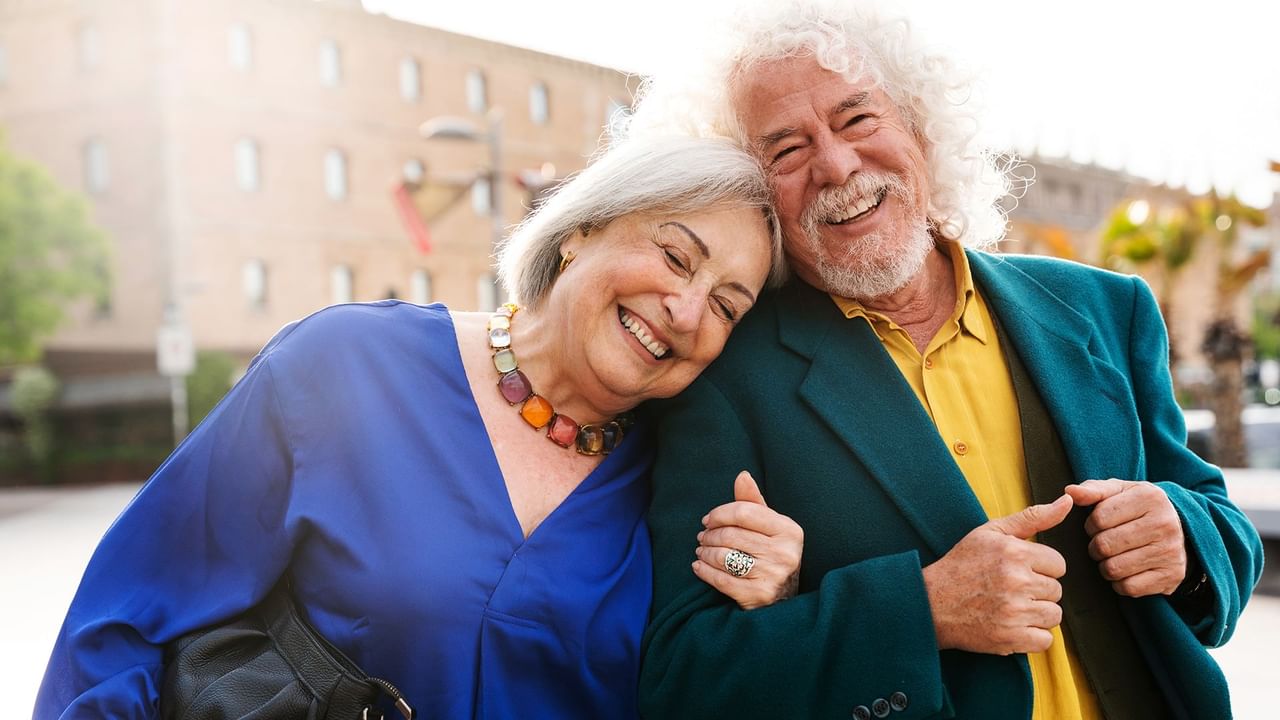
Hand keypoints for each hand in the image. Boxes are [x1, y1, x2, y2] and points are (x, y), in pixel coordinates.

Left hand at [693, 471, 803, 609]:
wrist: (784, 600)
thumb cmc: (772, 554)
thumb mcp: (769, 527)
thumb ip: (753, 503)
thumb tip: (742, 476)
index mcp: (789, 530)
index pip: (744, 512)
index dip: (720, 514)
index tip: (708, 520)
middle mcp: (785, 552)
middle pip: (731, 534)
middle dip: (710, 535)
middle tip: (702, 537)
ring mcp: (773, 576)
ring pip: (724, 556)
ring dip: (704, 552)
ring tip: (700, 550)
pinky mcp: (759, 595)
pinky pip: (721, 580)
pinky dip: (705, 571)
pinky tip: (699, 566)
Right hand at [922, 495, 1072, 654]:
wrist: (930, 602)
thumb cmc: (962, 564)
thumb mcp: (991, 532)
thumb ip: (1033, 517)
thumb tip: (1068, 500)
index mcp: (1014, 553)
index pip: (1058, 564)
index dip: (1040, 567)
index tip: (1018, 570)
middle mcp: (1017, 582)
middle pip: (1057, 590)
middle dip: (1038, 590)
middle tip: (1010, 589)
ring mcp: (1014, 612)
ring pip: (1054, 615)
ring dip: (1037, 613)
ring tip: (1011, 607)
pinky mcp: (1011, 638)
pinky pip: (1045, 640)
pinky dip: (1032, 636)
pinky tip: (1012, 624)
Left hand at [1064, 479, 1186, 596]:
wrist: (1183, 531)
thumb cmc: (1140, 509)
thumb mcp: (1120, 491)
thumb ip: (1093, 490)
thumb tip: (1070, 491)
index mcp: (1149, 497)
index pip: (1099, 518)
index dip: (1091, 525)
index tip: (1098, 526)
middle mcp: (1164, 524)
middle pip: (1104, 545)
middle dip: (1096, 547)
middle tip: (1103, 544)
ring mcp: (1170, 552)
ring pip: (1113, 569)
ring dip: (1105, 566)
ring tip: (1113, 557)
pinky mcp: (1171, 576)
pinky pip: (1128, 587)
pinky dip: (1120, 583)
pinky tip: (1127, 571)